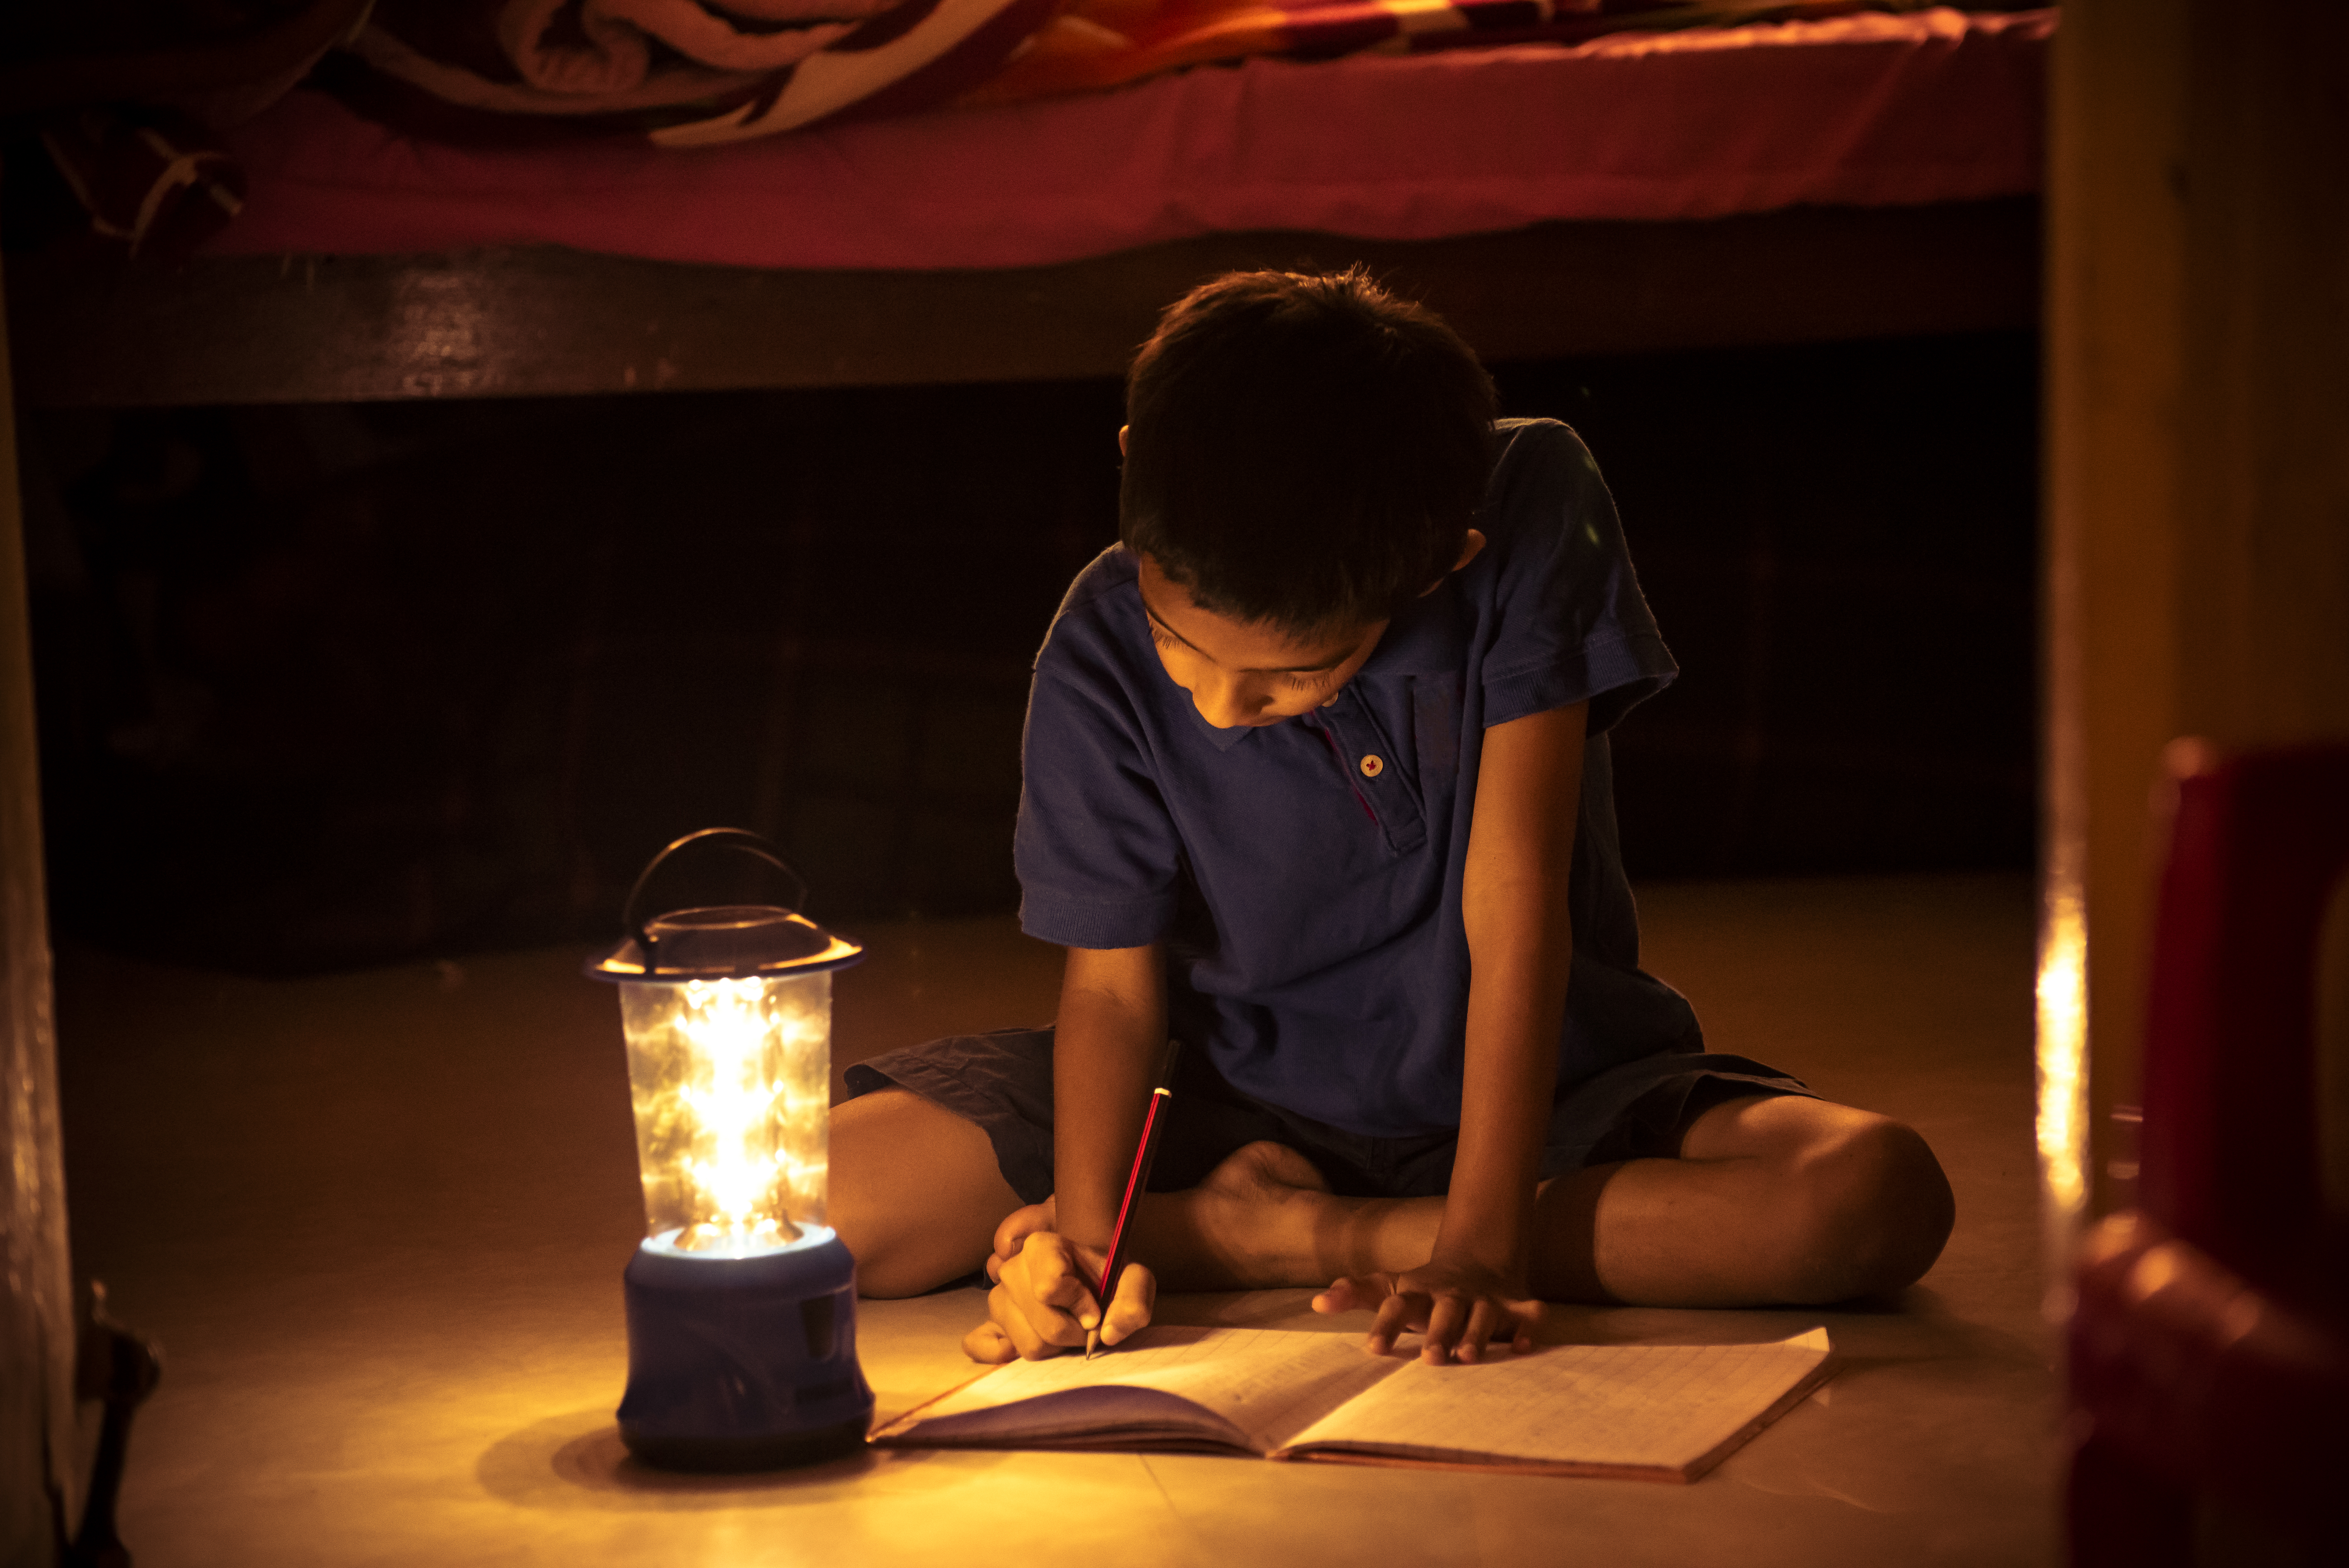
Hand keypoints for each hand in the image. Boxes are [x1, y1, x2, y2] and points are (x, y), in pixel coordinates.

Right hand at [962, 1221, 1156, 1362]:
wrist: (1089, 1279)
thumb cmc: (1107, 1277)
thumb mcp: (1133, 1279)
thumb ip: (1132, 1300)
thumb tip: (1107, 1333)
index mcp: (1042, 1247)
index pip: (1050, 1287)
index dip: (1080, 1305)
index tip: (1096, 1310)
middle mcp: (1012, 1270)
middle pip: (1044, 1324)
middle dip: (1074, 1332)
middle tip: (1085, 1323)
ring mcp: (998, 1299)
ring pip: (1027, 1345)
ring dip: (1055, 1347)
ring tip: (1065, 1328)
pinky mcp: (989, 1326)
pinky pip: (979, 1345)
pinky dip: (1000, 1354)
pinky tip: (1022, 1348)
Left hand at [1312, 1261, 1538, 1363]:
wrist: (1478, 1260)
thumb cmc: (1425, 1289)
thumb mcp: (1390, 1287)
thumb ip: (1355, 1292)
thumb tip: (1316, 1302)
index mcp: (1419, 1292)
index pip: (1397, 1305)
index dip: (1385, 1325)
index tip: (1373, 1348)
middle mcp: (1453, 1294)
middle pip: (1444, 1310)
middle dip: (1438, 1333)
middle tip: (1430, 1360)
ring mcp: (1487, 1298)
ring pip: (1484, 1313)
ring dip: (1478, 1333)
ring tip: (1468, 1356)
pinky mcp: (1518, 1305)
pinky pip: (1529, 1315)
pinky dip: (1530, 1329)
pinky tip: (1525, 1348)